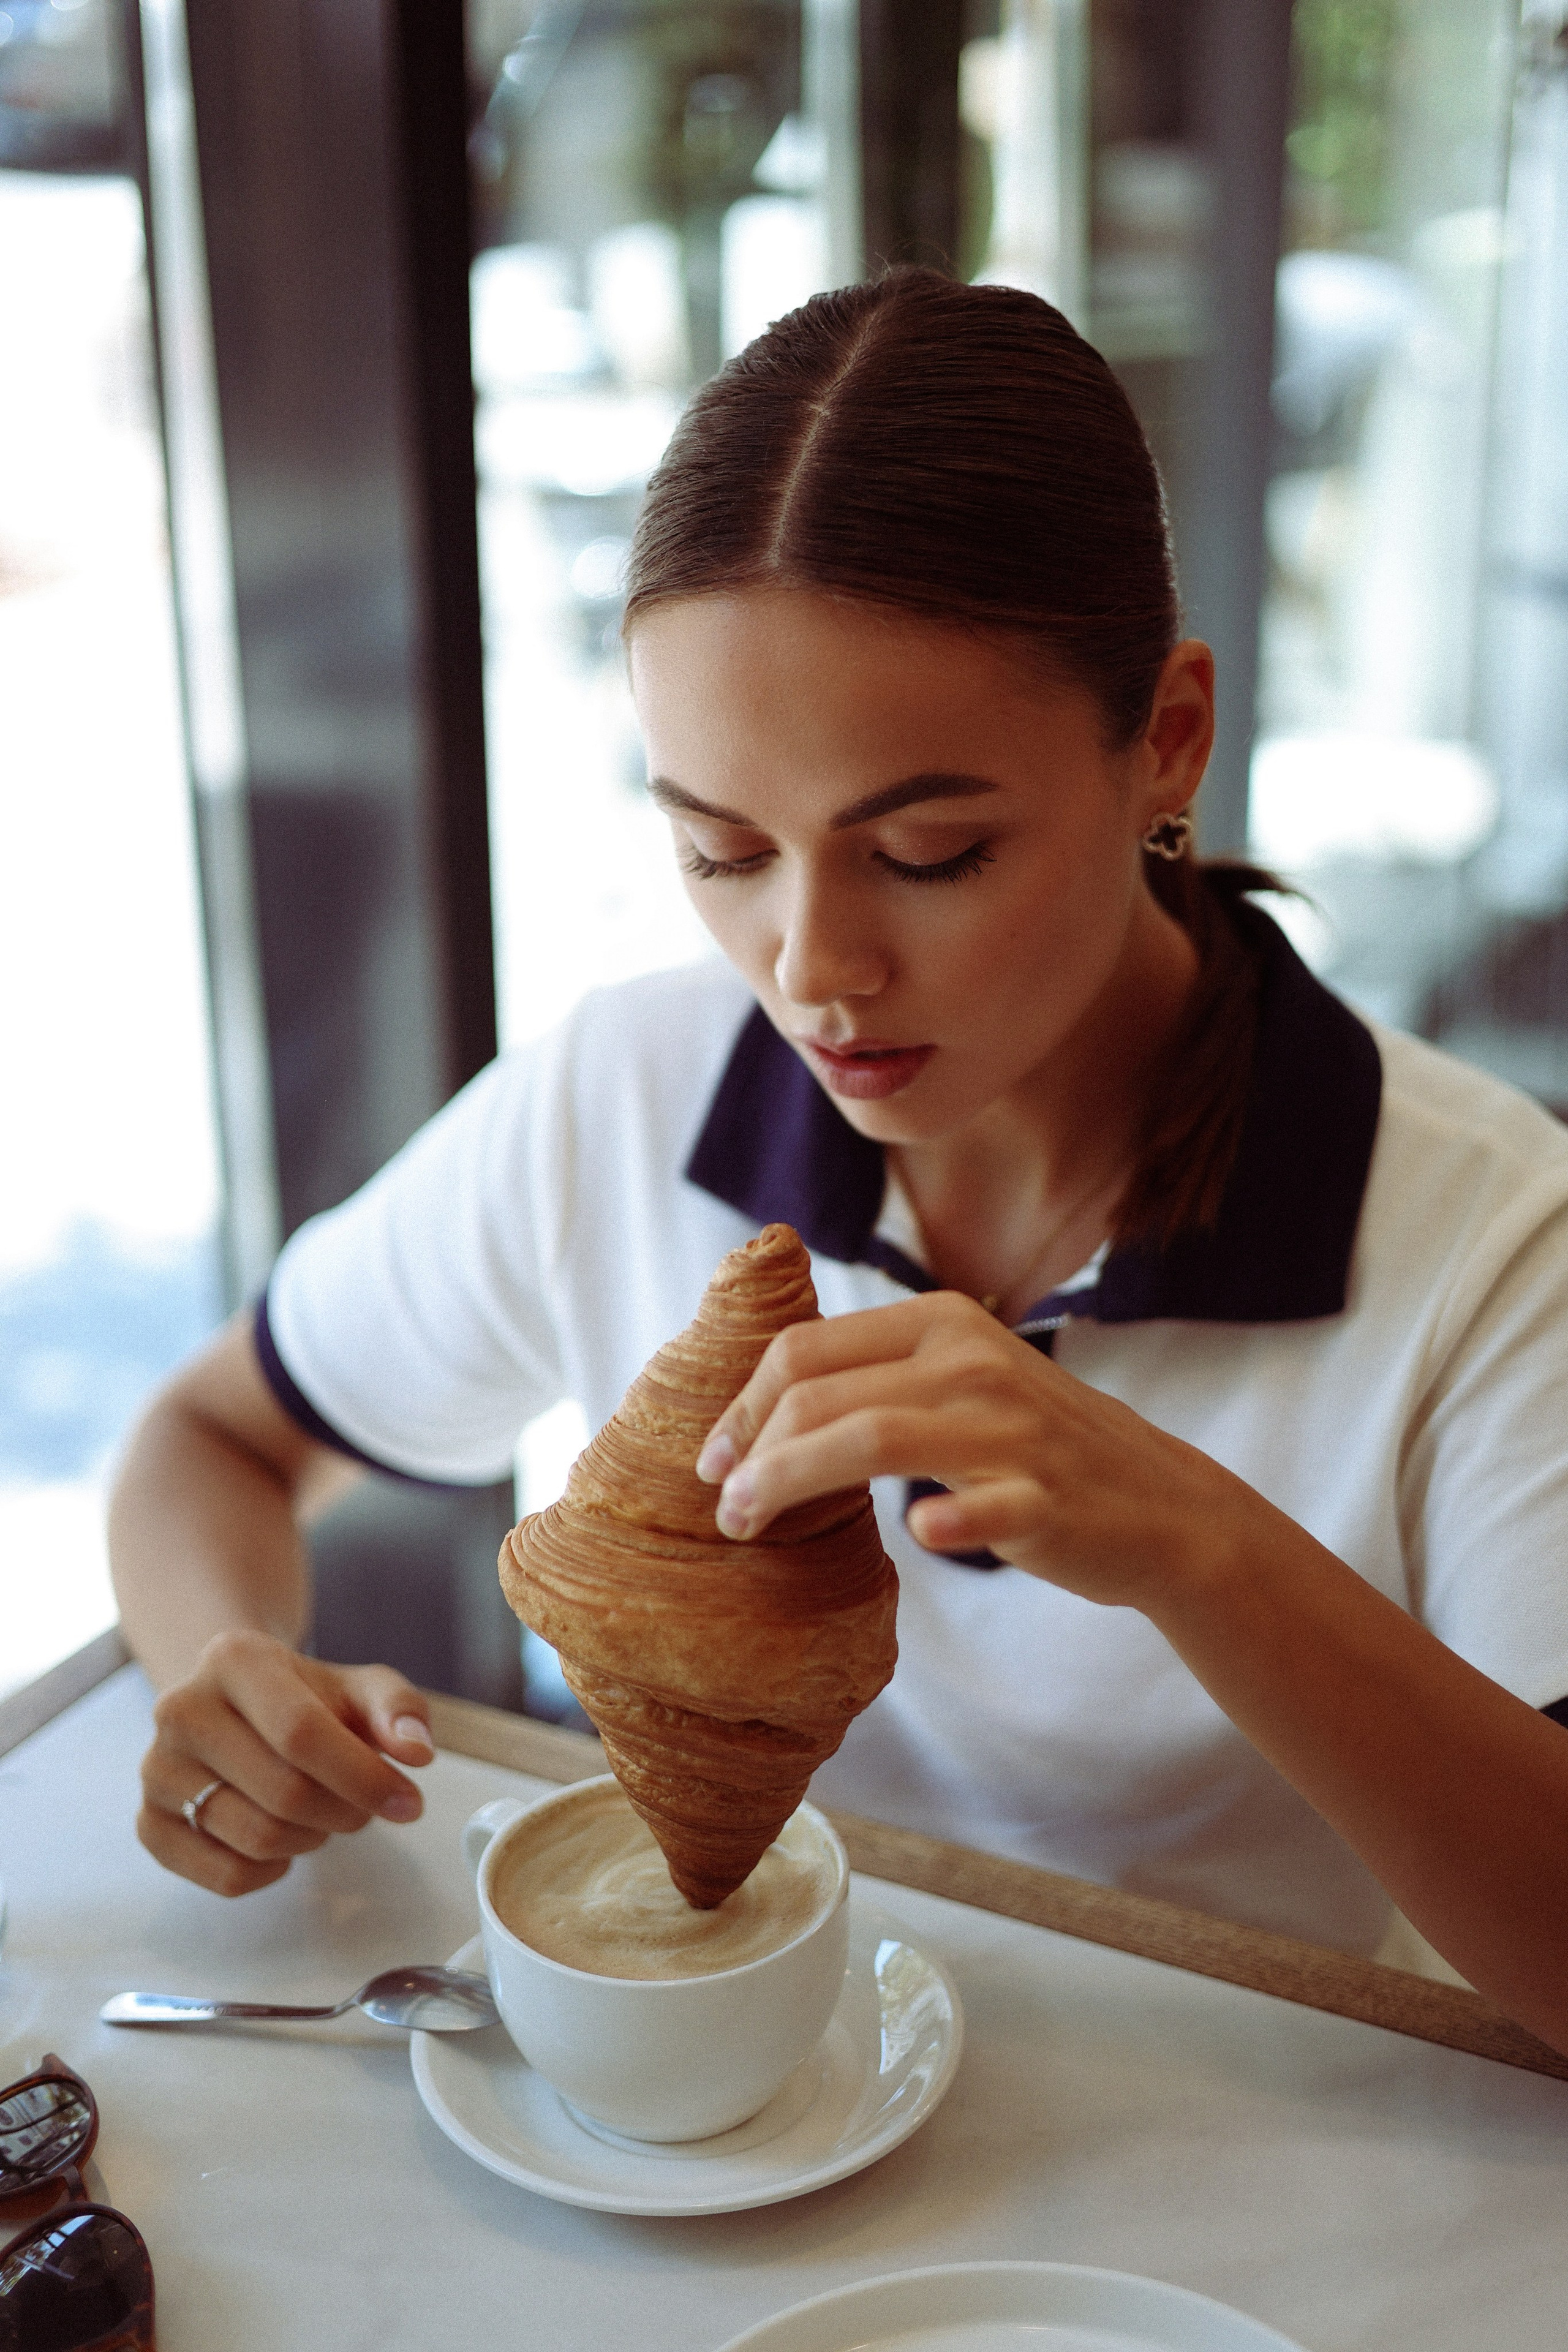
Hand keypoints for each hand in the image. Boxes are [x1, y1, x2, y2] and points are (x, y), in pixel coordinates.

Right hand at [136, 1631, 434, 1896]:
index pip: (301, 1733)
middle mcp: (180, 1710)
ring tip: (323, 1812)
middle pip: (284, 1793)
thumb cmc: (306, 1698)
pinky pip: (225, 1876)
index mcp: (233, 1658)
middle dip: (345, 1813)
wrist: (236, 1704)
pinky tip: (286, 1839)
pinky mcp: (149, 1823)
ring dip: (313, 1840)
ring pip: (257, 1839)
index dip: (364, 1777)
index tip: (409, 1802)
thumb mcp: (359, 1687)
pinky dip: (272, 1872)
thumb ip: (397, 1709)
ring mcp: (156, 1770)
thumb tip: (416, 1753)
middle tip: (364, 1807)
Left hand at [695, 1291, 1257, 1612]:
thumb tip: (765, 1400)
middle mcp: (973, 1362)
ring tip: (746, 1525)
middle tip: (721, 1506)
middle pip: (822, 1395)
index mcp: (943, 1323)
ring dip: (790, 1482)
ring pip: (871, 1439)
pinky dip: (944, 1520)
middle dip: (751, 1451)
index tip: (714, 1456)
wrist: (1159, 1504)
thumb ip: (879, 1375)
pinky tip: (918, 1533)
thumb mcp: (961, 1379)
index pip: (807, 1348)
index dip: (743, 1404)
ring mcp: (1013, 1431)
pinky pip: (982, 1506)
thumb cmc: (1034, 1447)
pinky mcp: (1046, 1497)